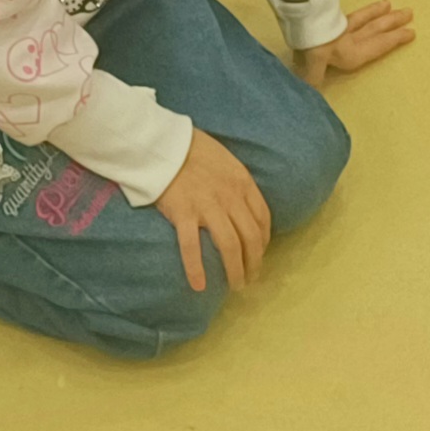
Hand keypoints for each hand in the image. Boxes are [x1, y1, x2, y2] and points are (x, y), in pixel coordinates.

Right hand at [153, 127, 273, 296]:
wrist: (166, 144)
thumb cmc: (195, 150)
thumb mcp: (227, 162)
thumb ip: (237, 183)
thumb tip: (243, 205)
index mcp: (243, 183)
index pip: (262, 218)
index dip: (264, 241)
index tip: (259, 254)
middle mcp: (230, 196)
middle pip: (250, 237)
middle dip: (254, 262)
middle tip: (251, 279)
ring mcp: (208, 206)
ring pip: (230, 245)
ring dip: (236, 270)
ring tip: (236, 286)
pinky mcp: (184, 213)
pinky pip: (192, 247)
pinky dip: (196, 269)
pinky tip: (200, 286)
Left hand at [294, 0, 417, 86]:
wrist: (298, 22)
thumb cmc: (309, 50)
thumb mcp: (312, 71)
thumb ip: (316, 80)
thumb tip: (312, 94)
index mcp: (351, 53)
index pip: (377, 46)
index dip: (394, 40)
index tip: (411, 33)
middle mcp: (349, 39)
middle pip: (374, 29)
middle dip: (392, 22)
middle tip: (409, 12)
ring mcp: (339, 27)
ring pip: (362, 18)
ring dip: (376, 11)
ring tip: (388, 3)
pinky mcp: (327, 18)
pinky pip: (348, 14)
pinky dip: (358, 10)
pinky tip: (359, 10)